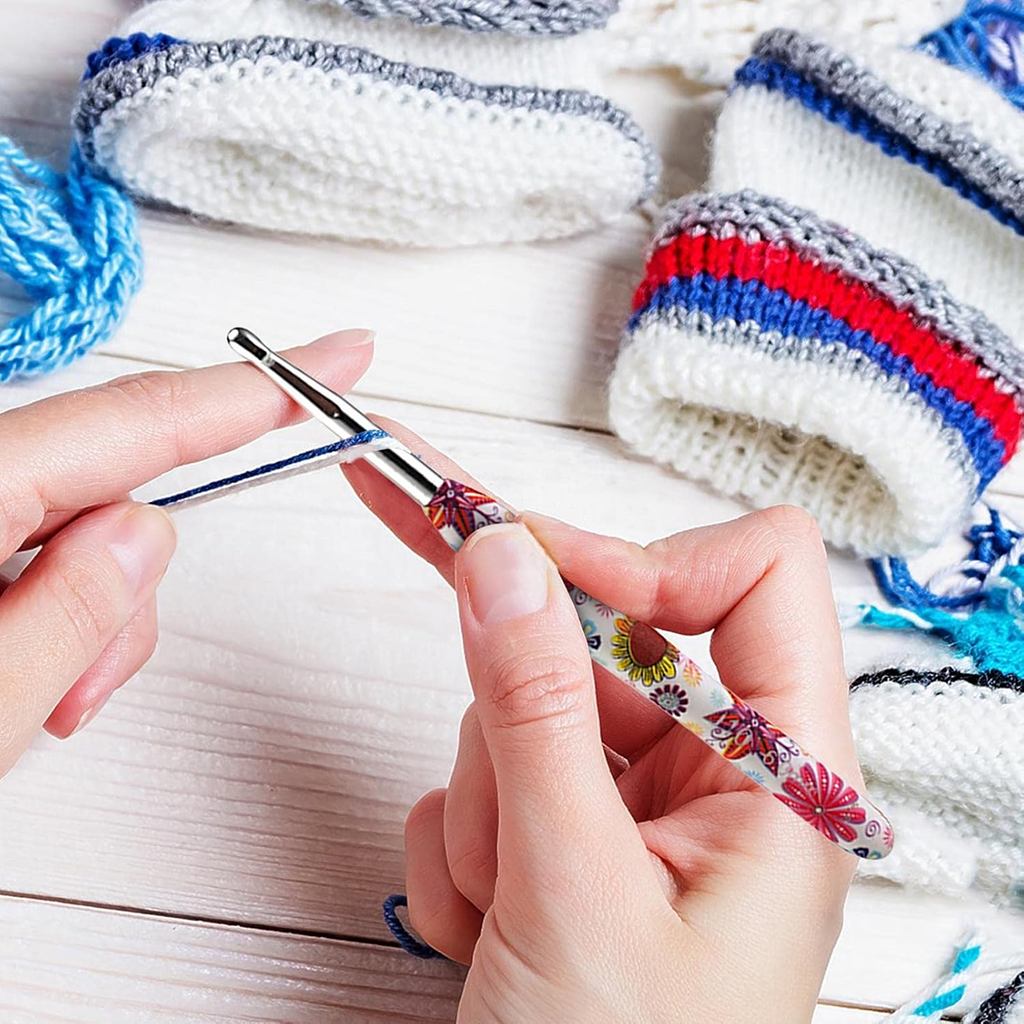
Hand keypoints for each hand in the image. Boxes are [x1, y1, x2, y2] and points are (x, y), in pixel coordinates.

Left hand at [0, 330, 372, 774]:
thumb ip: (68, 616)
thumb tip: (145, 528)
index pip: (132, 422)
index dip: (251, 394)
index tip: (338, 355)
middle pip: (99, 492)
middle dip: (125, 588)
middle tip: (80, 693)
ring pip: (72, 538)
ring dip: (85, 624)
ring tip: (38, 709)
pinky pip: (32, 564)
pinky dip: (51, 627)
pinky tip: (20, 686)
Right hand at [344, 424, 859, 1022]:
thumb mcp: (576, 895)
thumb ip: (537, 712)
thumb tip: (504, 560)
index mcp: (783, 780)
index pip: (757, 578)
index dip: (649, 555)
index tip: (537, 568)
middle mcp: (716, 780)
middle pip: (609, 632)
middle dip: (514, 668)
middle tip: (406, 506)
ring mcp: (635, 808)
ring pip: (527, 706)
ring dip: (485, 796)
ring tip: (499, 900)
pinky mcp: (570, 836)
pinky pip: (488, 772)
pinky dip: (461, 840)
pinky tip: (483, 922)